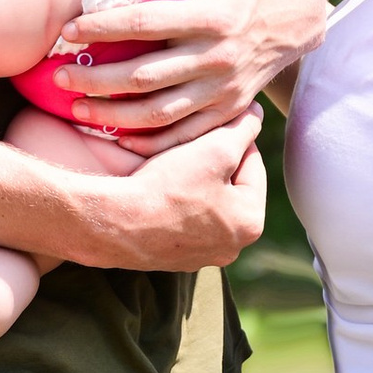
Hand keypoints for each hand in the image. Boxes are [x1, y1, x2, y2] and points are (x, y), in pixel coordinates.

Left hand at [51, 0, 327, 148]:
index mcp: (211, 15)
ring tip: (75, 109)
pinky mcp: (228, 108)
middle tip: (58, 77)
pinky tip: (117, 138)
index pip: (144, 24)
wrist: (298, 11)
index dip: (102, 27)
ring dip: (114, 115)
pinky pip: (185, 134)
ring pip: (161, 113)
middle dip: (97, 80)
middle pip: (145, 76)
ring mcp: (224, 89)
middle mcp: (217, 57)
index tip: (68, 30)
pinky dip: (151, 142)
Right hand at [71, 106, 267, 270]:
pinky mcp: (171, 259)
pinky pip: (181, 220)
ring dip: (195, 180)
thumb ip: (243, 129)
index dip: (233, 137)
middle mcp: (230, 248)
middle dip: (215, 162)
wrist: (114, 222)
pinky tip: (158, 184)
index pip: (252, 165)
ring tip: (174, 159)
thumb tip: (258, 113)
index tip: (213, 122)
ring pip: (205, 204)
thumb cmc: (169, 185)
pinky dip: (175, 201)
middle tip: (193, 140)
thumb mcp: (216, 148)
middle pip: (230, 187)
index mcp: (250, 224)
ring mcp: (200, 257)